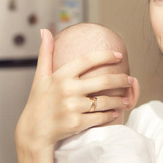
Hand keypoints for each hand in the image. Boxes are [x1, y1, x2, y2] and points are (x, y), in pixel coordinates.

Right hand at [15, 29, 131, 151]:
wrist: (33, 131)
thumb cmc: (38, 102)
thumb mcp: (40, 76)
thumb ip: (45, 53)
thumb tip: (45, 31)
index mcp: (60, 76)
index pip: (88, 60)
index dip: (106, 56)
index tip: (119, 55)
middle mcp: (67, 90)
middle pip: (104, 80)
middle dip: (121, 79)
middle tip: (129, 79)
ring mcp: (73, 107)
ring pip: (105, 101)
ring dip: (118, 100)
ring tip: (125, 99)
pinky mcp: (77, 123)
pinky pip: (101, 117)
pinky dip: (110, 115)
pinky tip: (114, 112)